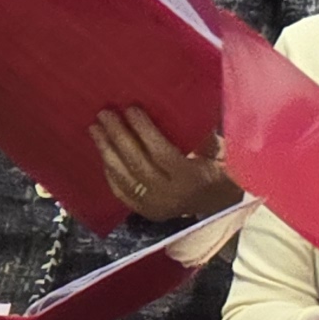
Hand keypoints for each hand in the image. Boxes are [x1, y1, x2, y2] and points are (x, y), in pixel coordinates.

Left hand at [91, 105, 237, 223]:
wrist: (222, 206)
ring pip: (125, 179)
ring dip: (107, 152)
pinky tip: (102, 153)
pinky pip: (122, 192)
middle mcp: (171, 196)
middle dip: (118, 137)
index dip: (144, 130)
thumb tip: (180, 106)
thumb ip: (201, 136)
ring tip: (95, 129)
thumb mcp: (220, 152)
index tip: (131, 108)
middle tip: (105, 114)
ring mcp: (156, 207)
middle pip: (138, 164)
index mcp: (192, 178)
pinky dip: (110, 172)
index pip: (161, 153)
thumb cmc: (223, 171)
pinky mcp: (146, 212)